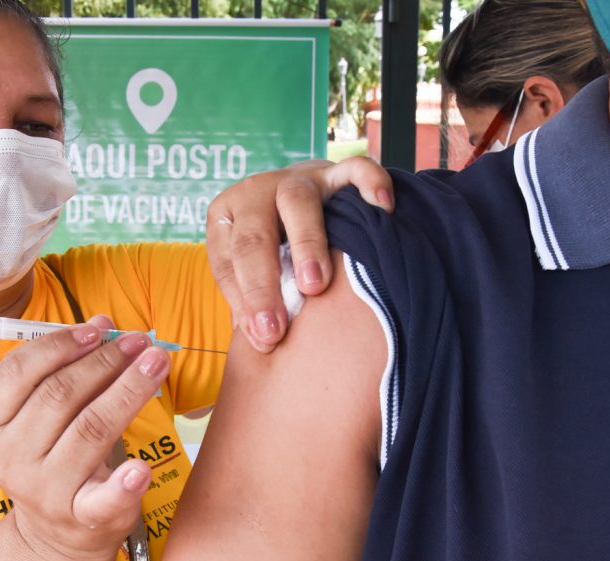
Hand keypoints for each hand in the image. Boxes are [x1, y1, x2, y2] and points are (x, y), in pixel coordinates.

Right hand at [0, 316, 168, 560]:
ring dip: (127, 390)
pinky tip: (142, 467)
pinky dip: (123, 484)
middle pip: (59, 397)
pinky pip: (103, 499)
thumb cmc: (54, 455)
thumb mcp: (45, 416)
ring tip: (156, 363)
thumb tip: (103, 325)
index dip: (58, 346)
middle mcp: (11, 458)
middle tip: (140, 341)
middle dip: (104, 361)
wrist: (56, 533)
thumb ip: (68, 369)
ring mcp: (45, 491)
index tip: (97, 330)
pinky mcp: (81, 518)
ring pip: (90, 430)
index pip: (17, 374)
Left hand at [207, 156, 393, 352]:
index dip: (243, 301)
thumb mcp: (253, 267)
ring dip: (306, 245)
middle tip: (277, 328)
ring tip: (315, 285)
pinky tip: (383, 209)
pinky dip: (369, 184)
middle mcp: (257, 192)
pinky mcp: (336, 172)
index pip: (227, 261)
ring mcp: (298, 179)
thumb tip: (263, 342)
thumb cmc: (274, 245)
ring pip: (298, 203)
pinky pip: (355, 170)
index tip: (264, 337)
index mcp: (226, 216)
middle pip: (253, 237)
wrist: (303, 194)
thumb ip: (252, 299)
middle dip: (262, 286)